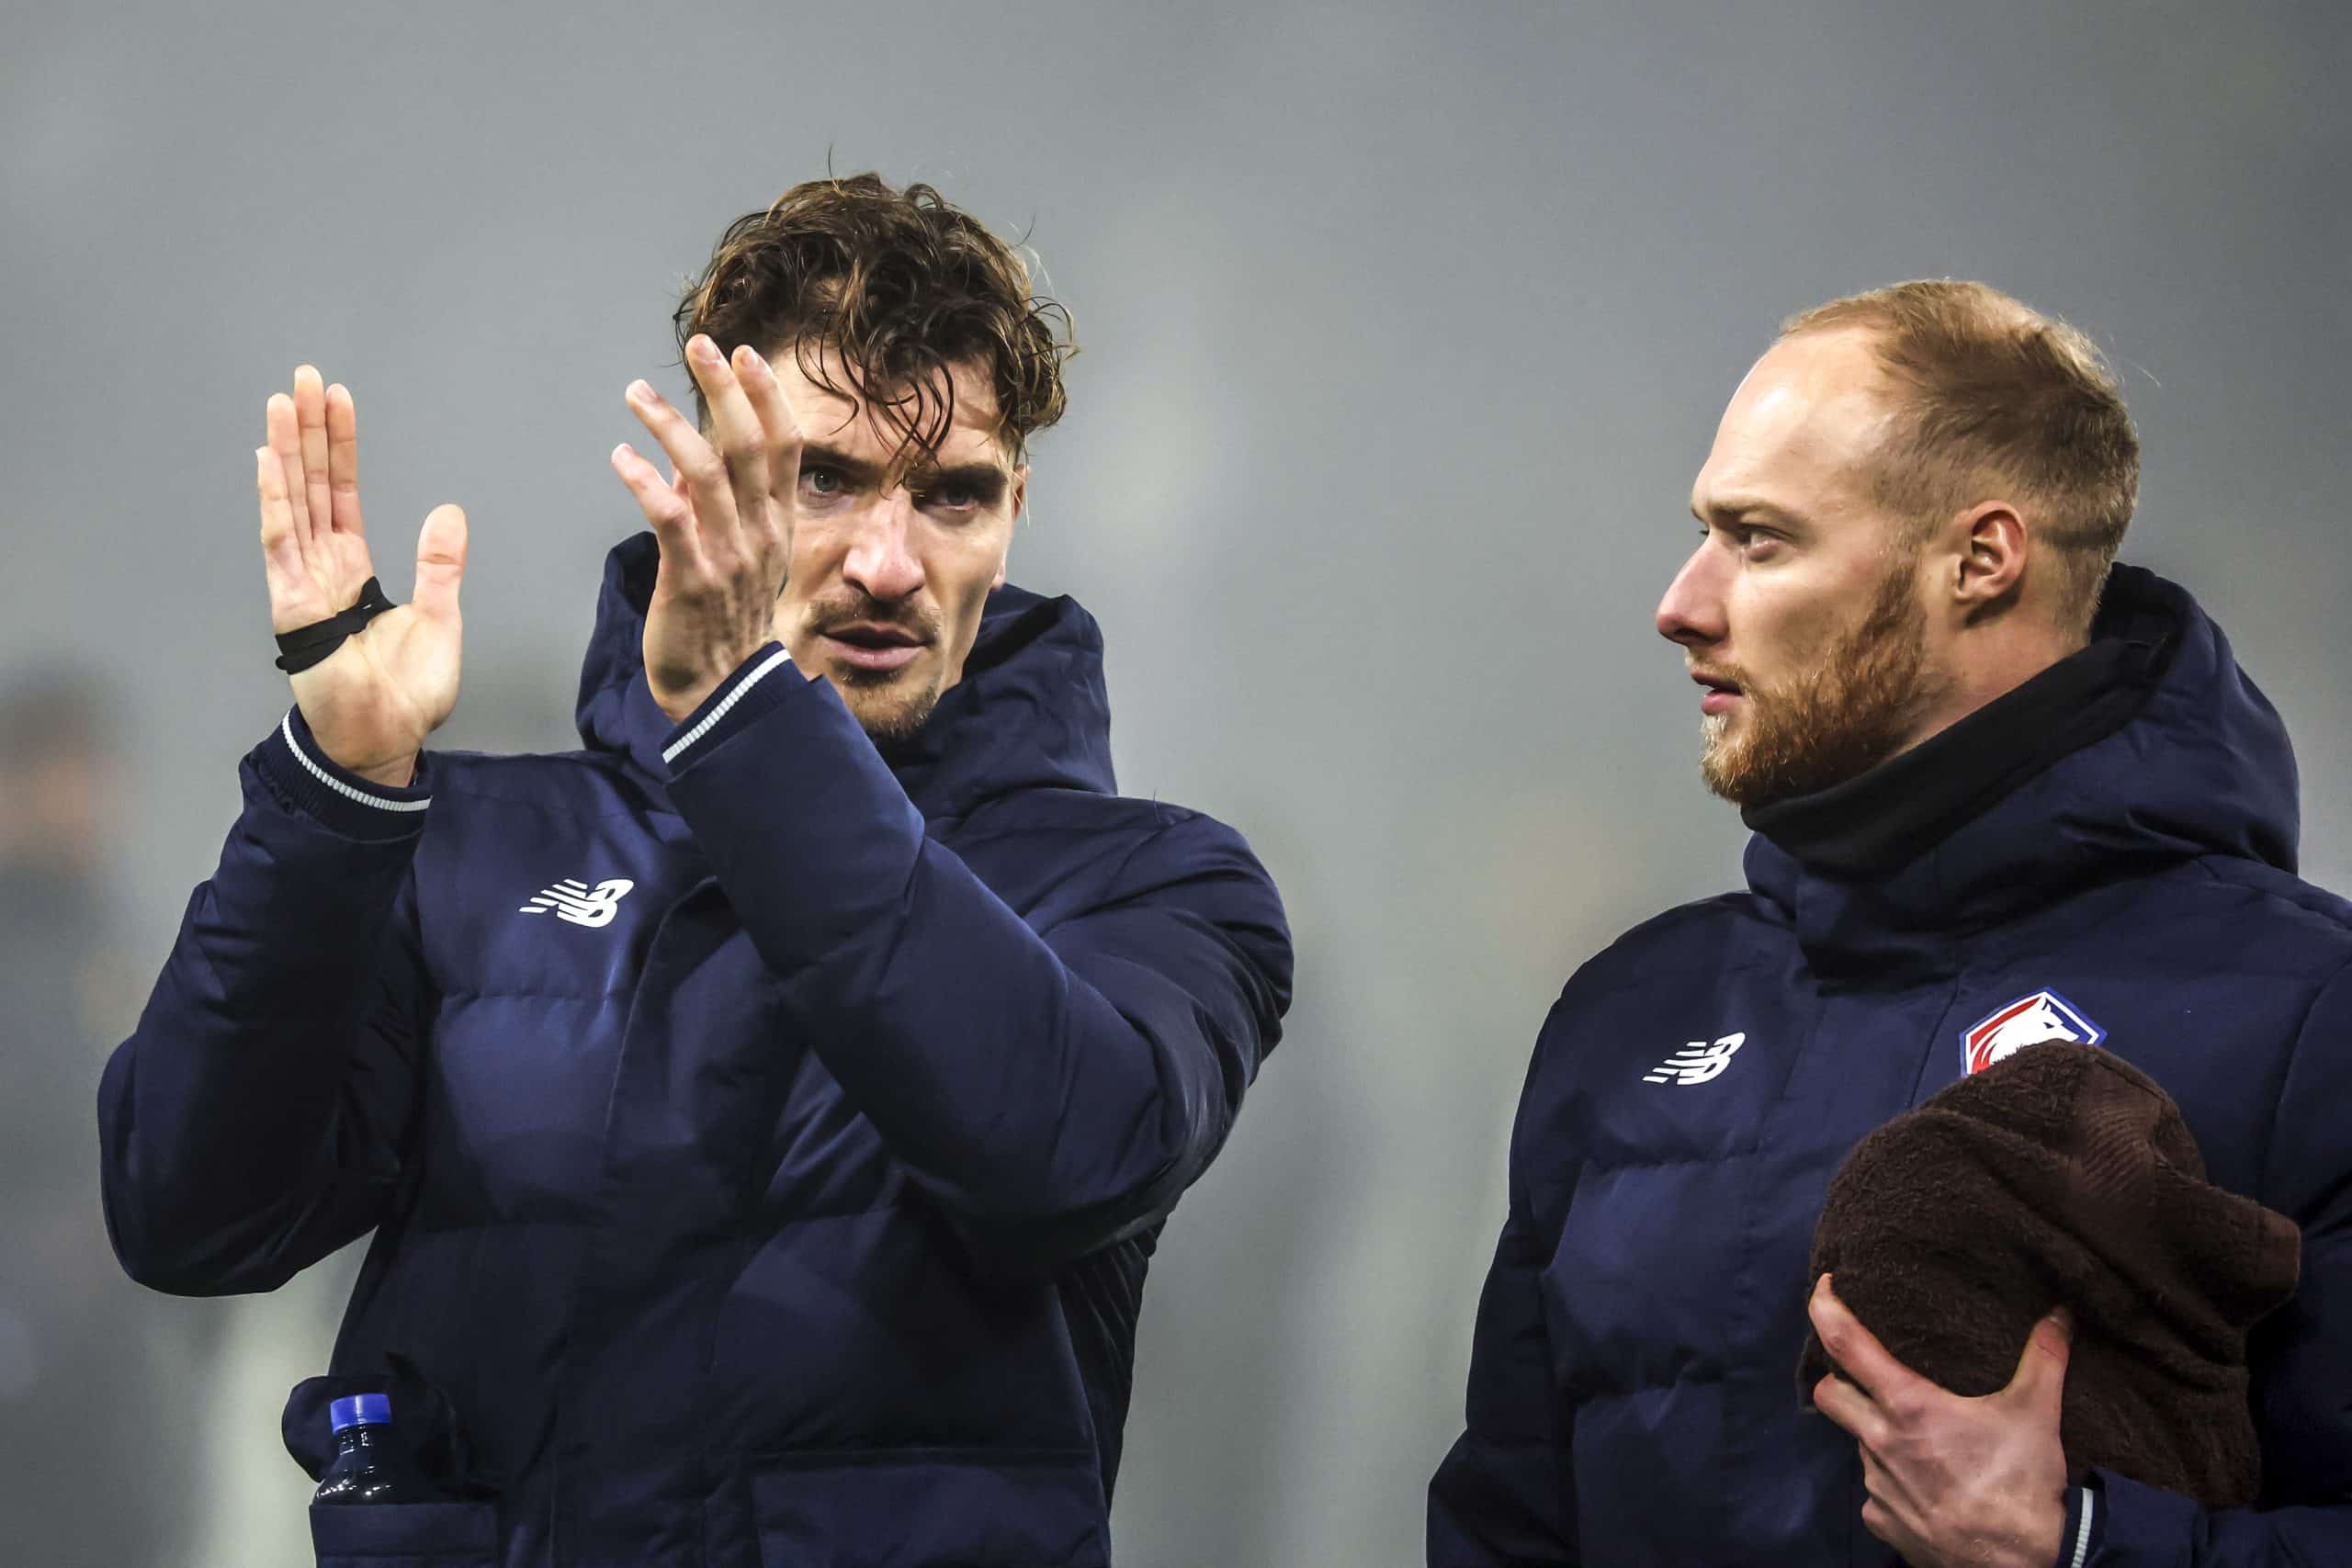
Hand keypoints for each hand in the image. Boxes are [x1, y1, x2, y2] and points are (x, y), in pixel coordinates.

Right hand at [257, 366, 465, 788]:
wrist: (387, 740)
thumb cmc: (406, 692)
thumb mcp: (438, 617)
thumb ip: (439, 565)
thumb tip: (449, 511)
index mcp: (353, 568)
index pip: (341, 493)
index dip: (339, 446)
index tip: (338, 399)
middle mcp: (321, 568)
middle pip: (311, 484)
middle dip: (308, 430)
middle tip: (305, 377)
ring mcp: (302, 584)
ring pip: (292, 502)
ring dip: (286, 450)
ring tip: (283, 401)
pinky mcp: (293, 608)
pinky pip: (281, 545)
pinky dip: (275, 503)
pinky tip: (269, 462)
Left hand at [611, 335, 799, 722]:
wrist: (723, 692)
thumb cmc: (725, 622)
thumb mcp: (736, 557)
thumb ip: (712, 506)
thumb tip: (680, 460)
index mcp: (778, 525)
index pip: (784, 447)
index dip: (766, 396)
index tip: (744, 354)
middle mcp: (760, 534)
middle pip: (749, 445)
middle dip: (724, 389)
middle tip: (699, 346)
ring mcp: (728, 556)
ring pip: (707, 473)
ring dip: (670, 426)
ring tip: (636, 393)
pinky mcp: (690, 578)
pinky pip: (669, 517)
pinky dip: (644, 481)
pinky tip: (621, 456)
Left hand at [1809, 1275, 2071, 1567]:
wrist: (2021, 1564)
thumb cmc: (2022, 1485)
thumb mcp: (2036, 1412)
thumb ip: (2044, 1356)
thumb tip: (2060, 1312)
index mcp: (1907, 1406)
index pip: (1844, 1343)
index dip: (1824, 1308)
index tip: (1825, 1288)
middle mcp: (1879, 1442)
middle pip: (1829, 1394)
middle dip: (1840, 1379)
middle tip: (1868, 1375)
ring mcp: (1876, 1486)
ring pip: (1858, 1444)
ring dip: (1877, 1435)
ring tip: (1921, 1439)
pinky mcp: (1881, 1522)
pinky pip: (1875, 1492)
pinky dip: (1893, 1481)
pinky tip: (1926, 1484)